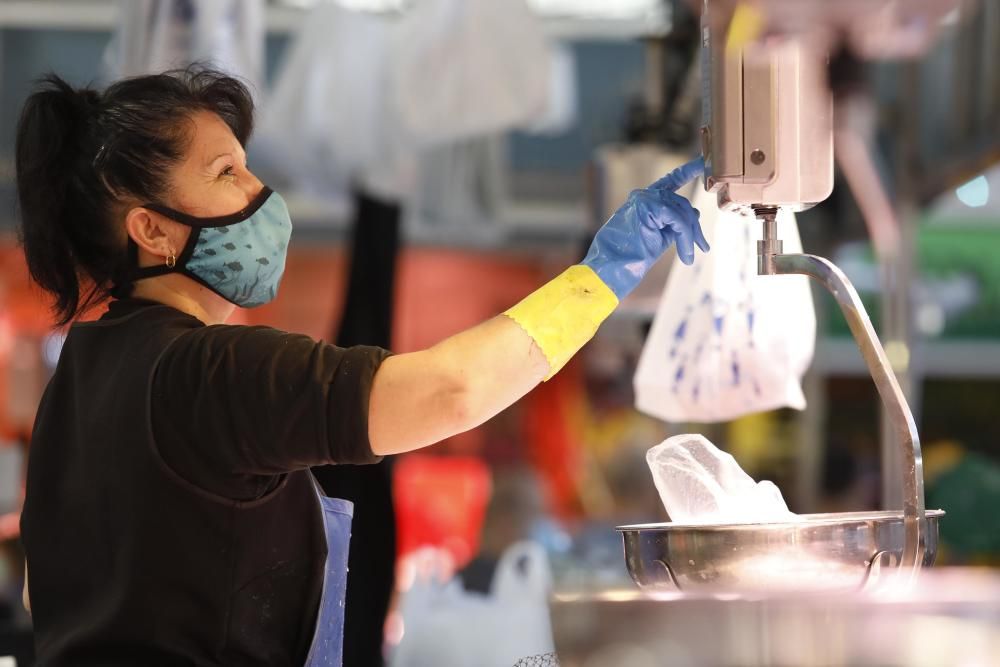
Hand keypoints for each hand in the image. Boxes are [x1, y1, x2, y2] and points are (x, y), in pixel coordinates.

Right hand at [582, 156, 708, 298]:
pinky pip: (678, 221)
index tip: (703, 163)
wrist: (610, 269)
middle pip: (682, 204)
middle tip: (703, 248)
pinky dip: (685, 239)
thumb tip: (695, 214)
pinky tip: (685, 255)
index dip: (688, 171)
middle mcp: (644, 196)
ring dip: (690, 237)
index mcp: (645, 201)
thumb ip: (674, 224)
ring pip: (682, 213)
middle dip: (694, 227)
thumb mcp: (659, 237)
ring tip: (688, 257)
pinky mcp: (648, 207)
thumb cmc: (630, 257)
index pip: (671, 181)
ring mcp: (644, 199)